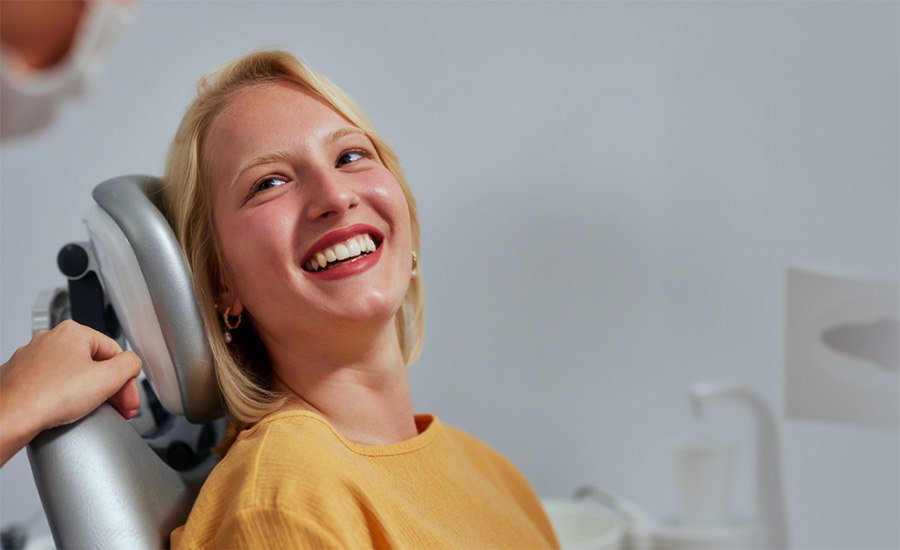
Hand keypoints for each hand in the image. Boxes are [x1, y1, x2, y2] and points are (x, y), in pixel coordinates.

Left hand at [0, 320, 141, 465]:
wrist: (10, 418)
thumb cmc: (49, 397)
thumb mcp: (107, 379)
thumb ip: (130, 365)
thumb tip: (132, 364)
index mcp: (73, 332)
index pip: (115, 352)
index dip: (125, 380)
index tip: (127, 400)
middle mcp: (49, 340)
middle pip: (93, 363)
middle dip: (108, 388)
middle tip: (115, 408)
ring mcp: (31, 358)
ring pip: (71, 374)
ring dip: (85, 393)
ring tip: (88, 411)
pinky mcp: (19, 376)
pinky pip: (49, 384)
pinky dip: (60, 397)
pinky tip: (63, 411)